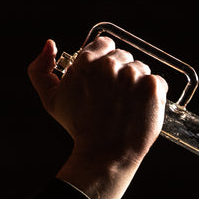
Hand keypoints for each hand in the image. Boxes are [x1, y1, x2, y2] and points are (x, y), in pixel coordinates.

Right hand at [27, 37, 166, 198]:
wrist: (104, 155)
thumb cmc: (78, 128)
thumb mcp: (51, 100)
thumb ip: (40, 70)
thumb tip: (50, 44)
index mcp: (86, 61)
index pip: (104, 44)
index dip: (104, 61)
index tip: (104, 79)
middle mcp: (110, 64)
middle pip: (123, 56)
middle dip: (120, 74)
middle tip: (113, 98)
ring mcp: (134, 75)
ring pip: (141, 69)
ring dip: (136, 84)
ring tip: (126, 107)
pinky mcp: (152, 88)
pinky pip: (158, 82)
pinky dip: (152, 95)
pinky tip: (140, 109)